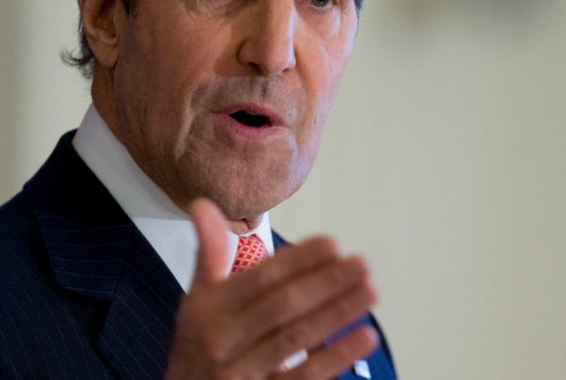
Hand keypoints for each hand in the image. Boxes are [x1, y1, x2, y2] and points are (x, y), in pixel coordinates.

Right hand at [164, 198, 377, 378]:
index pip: (260, 279)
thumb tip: (203, 203)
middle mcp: (222, 340)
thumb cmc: (197, 345)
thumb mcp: (196, 299)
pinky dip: (336, 357)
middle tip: (362, 264)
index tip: (333, 244)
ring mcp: (241, 373)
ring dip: (337, 313)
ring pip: (297, 339)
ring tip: (370, 291)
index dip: (298, 260)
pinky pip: (304, 378)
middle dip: (326, 283)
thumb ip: (208, 253)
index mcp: (208, 309)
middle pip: (282, 306)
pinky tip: (364, 337)